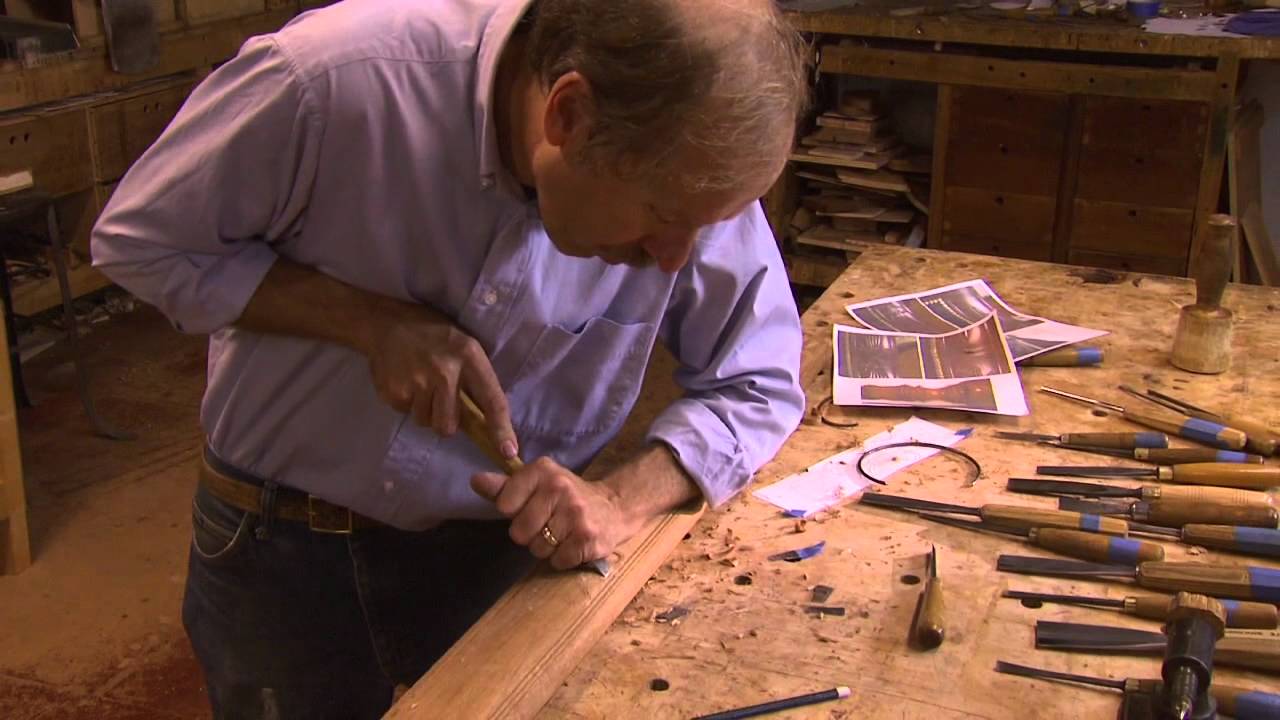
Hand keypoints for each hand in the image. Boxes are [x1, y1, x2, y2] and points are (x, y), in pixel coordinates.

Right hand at [366, 309, 516, 457]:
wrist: (388, 324)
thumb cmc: (435, 337)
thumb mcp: (465, 348)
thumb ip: (476, 381)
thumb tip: (487, 424)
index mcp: (470, 357)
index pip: (492, 400)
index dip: (501, 429)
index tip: (509, 452)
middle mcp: (445, 371)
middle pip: (449, 426)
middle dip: (446, 421)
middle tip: (440, 398)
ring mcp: (417, 382)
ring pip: (426, 422)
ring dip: (425, 410)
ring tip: (420, 383)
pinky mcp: (394, 391)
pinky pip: (406, 413)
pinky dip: (407, 403)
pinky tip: (406, 381)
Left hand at [471, 457, 640, 569]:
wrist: (614, 508)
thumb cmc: (566, 497)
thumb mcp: (536, 484)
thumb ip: (504, 486)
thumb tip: (475, 481)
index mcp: (543, 471)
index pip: (504, 505)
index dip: (514, 512)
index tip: (531, 506)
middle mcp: (560, 488)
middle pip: (518, 532)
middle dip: (530, 534)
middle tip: (549, 523)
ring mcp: (576, 514)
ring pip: (537, 549)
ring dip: (547, 547)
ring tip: (563, 532)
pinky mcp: (587, 539)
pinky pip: (557, 561)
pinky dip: (563, 558)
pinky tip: (573, 543)